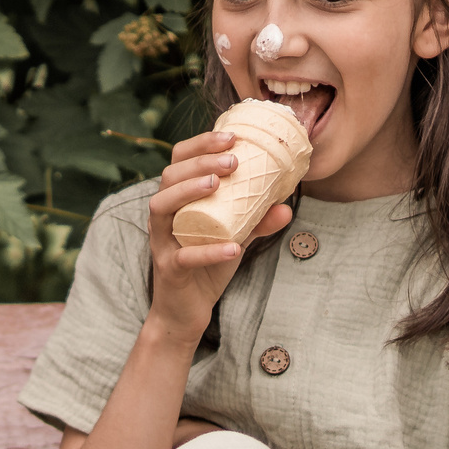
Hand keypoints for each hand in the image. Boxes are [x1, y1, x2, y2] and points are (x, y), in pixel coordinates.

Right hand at [145, 129, 293, 344]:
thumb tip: (286, 204)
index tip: (232, 137)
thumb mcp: (236, 238)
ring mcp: (161, 242)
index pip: (179, 161)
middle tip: (233, 160)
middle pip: (169, 177)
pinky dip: (208, 251)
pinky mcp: (168, 269)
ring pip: (163, 207)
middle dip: (200, 162)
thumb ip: (257, 221)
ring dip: (189, 190)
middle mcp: (164, 216)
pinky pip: (184, 257)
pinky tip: (233, 247)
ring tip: (217, 184)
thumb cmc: (207, 267)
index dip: (201, 145)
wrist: (185, 311)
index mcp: (177, 201)